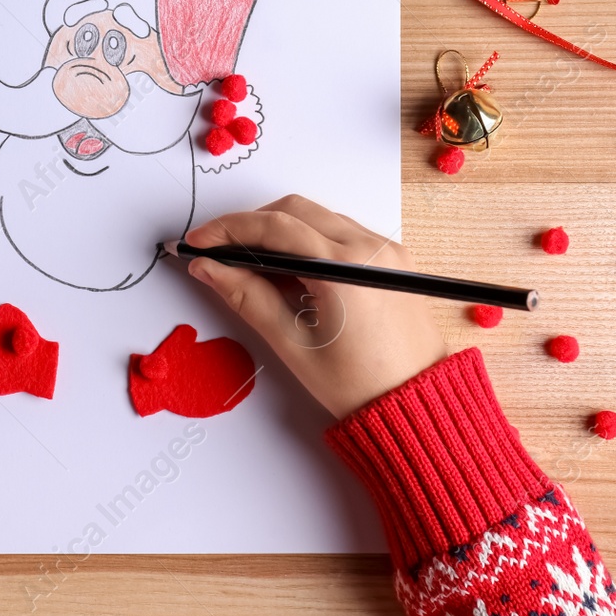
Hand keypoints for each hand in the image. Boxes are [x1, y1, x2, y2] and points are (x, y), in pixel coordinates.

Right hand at [184, 196, 446, 418]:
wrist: (418, 405)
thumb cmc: (360, 385)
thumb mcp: (293, 344)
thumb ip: (247, 297)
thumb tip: (209, 268)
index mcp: (345, 270)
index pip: (274, 228)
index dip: (228, 229)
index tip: (198, 242)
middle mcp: (370, 249)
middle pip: (295, 210)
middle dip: (250, 224)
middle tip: (217, 250)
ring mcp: (385, 250)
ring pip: (318, 216)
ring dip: (279, 230)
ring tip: (249, 264)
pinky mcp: (393, 259)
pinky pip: (341, 231)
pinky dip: (308, 239)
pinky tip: (289, 269)